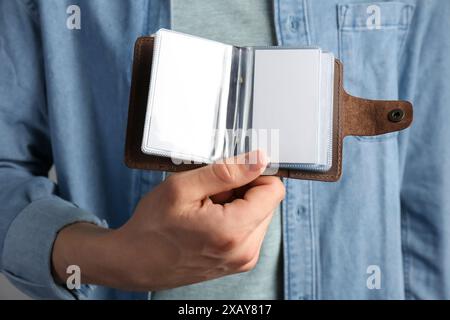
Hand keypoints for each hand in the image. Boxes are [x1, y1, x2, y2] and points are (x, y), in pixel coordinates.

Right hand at [52, 150, 284, 290]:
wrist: (134, 262)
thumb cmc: (152, 227)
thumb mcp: (184, 188)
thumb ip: (227, 172)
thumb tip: (260, 159)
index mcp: (234, 232)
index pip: (274, 190)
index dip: (254, 174)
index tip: (231, 173)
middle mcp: (245, 251)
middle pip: (267, 202)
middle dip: (242, 190)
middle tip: (210, 194)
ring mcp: (243, 260)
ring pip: (259, 214)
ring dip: (237, 204)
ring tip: (206, 209)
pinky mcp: (239, 262)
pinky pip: (249, 229)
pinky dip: (233, 218)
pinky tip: (208, 220)